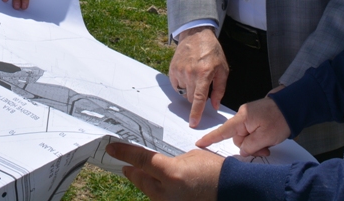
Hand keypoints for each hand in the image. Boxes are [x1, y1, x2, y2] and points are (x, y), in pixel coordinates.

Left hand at [106, 142, 222, 200]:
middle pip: (140, 179)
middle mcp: (167, 192)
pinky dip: (157, 191)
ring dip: (145, 182)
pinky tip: (158, 185)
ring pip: (149, 192)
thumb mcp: (190, 158)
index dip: (124, 153)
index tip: (111, 148)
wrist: (232, 190)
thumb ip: (170, 162)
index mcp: (171, 173)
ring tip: (138, 173)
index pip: (141, 160)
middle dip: (132, 171)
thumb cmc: (215, 170)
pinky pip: (160, 198)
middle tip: (124, 164)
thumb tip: (158, 166)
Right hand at [169, 27, 228, 126]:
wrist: (196, 35)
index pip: (199, 98)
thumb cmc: (212, 52)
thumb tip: (215, 106)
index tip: (193, 123)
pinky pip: (177, 85)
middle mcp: (190, 73)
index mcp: (204, 74)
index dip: (196, 112)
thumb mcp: (222, 69)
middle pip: (191, 97)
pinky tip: (188, 74)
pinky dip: (182, 84)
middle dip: (197, 96)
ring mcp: (179, 71)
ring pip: (184, 92)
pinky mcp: (172, 69)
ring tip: (196, 75)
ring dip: (190, 89)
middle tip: (202, 84)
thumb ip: (219, 89)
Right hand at [195, 95, 291, 157]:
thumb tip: (242, 150)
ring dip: (256, 144)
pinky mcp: (256, 117)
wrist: (293, 106)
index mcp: (242, 118)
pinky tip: (268, 139)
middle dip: (249, 146)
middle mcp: (243, 115)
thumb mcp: (265, 137)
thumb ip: (250, 146)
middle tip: (264, 149)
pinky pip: (252, 131)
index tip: (200, 143)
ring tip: (269, 144)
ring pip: (246, 136)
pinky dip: (259, 138)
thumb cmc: (280, 118)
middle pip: (238, 137)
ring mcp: (250, 115)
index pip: (223, 131)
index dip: (211, 138)